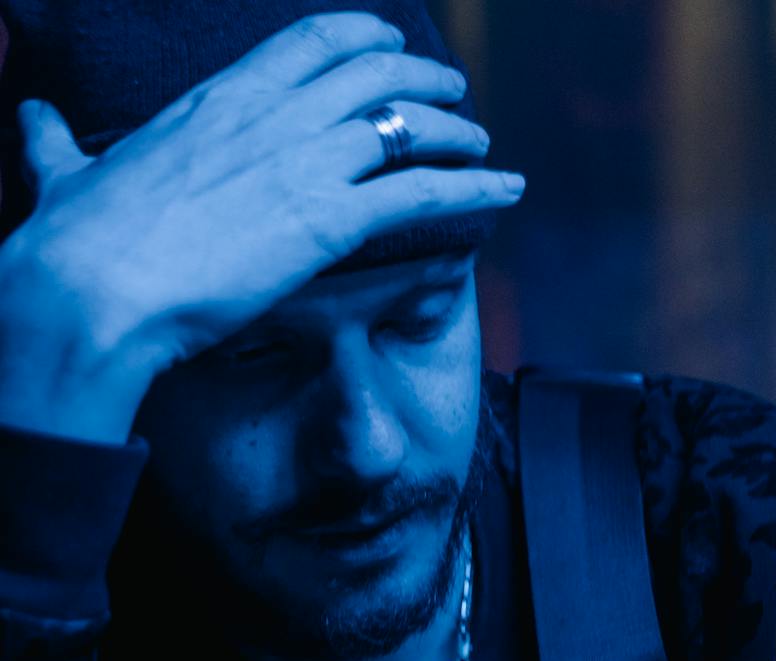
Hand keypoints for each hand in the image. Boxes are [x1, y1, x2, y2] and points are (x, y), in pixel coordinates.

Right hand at [0, 11, 523, 442]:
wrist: (93, 289)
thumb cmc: (75, 242)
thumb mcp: (62, 175)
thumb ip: (55, 144)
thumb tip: (28, 120)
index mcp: (218, 99)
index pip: (308, 42)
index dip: (361, 37)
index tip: (386, 45)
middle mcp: (272, 117)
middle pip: (375, 74)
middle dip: (426, 77)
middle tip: (454, 92)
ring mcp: (306, 163)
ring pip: (410, 125)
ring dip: (458, 131)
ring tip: (485, 145)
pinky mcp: (332, 221)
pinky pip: (427, 192)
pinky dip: (477, 188)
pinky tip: (509, 191)